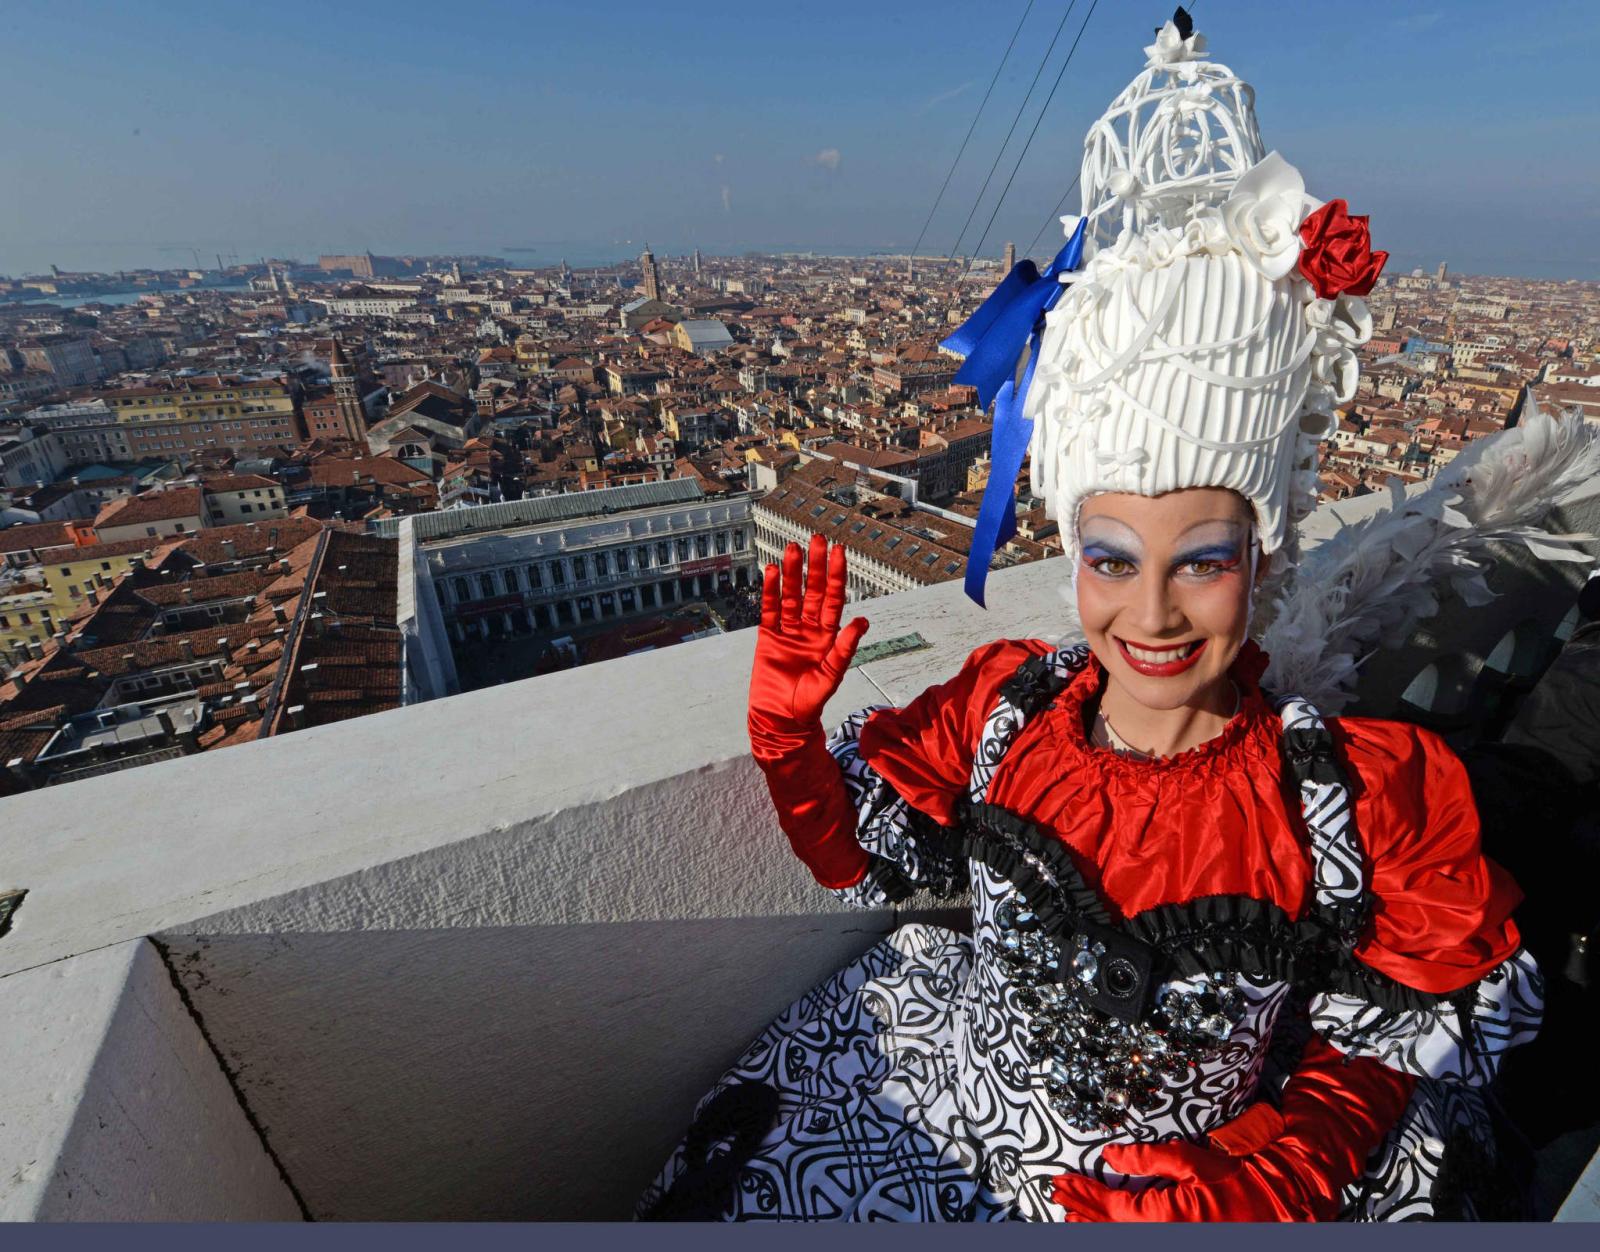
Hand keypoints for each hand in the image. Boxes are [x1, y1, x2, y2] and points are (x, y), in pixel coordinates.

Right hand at [750, 534, 868, 732]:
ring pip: (791, 595)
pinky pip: (769, 610)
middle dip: (816, 566)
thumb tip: (862, 621)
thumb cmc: (809, 703)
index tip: (838, 551)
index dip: (836, 575)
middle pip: (813, 590)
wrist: (780, 719)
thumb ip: (844, 649)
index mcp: (828, 636)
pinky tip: (772, 572)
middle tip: (817, 539)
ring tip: (793, 548)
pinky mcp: (767, 637)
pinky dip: (770, 591)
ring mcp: (788, 631)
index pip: (833, 599)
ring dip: (792, 573)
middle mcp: (809, 628)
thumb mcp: (831, 676)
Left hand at [1050, 1134, 1315, 1222]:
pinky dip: (1122, 1234)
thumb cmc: (1243, 1179)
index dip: (1083, 1195)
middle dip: (1082, 1213)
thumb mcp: (1193, 1160)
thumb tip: (1112, 1156)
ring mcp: (1178, 1243)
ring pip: (1126, 1240)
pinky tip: (1108, 1229)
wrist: (1285, 1203)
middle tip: (1058, 1200)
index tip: (1063, 1183)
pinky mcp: (1188, 1242)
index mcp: (1167, 1218)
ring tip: (1072, 1219)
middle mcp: (1169, 1237)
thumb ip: (1148, 1159)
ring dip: (1096, 1229)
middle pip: (1112, 1230)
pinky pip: (1145, 1241)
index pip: (1112, 1209)